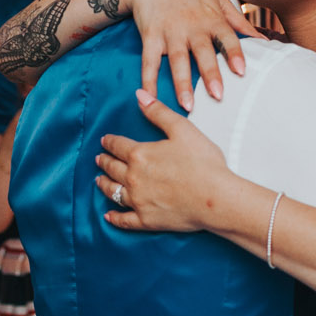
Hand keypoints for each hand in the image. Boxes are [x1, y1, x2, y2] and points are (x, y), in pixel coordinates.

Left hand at [95, 89, 234, 232]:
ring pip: (113, 192)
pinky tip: (108, 215)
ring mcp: (138, 200)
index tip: (105, 140)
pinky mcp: (146, 220)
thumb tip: (140, 95)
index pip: (118, 145)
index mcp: (140, 154)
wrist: (216, 198)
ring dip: (104, 184)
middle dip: (104, 161)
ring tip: (99, 180)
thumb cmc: (203, 163)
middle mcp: (133, 178)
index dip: (110, 142)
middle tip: (99, 159)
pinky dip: (114, 217)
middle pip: (112, 168)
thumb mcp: (182, 129)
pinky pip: (124, 219)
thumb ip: (158, 112)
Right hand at [125, 0, 261, 109]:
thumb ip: (239, 21)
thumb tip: (264, 40)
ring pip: (177, 60)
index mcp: (211, 18)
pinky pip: (149, 61)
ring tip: (188, 106)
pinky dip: (147, 79)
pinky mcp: (150, 36)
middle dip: (210, 73)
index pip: (226, 37)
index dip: (234, 54)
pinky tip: (148, 96)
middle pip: (202, 52)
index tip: (242, 71)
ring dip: (182, 83)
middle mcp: (192, 25)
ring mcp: (170, 31)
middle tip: (218, 96)